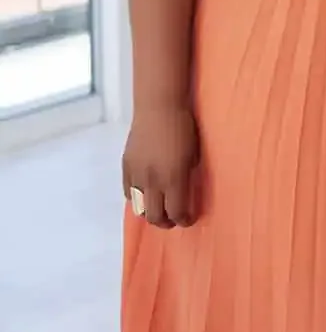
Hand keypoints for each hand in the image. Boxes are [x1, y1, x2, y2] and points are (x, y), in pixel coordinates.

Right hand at [122, 104, 201, 228]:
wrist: (159, 108)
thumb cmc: (185, 129)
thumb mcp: (194, 156)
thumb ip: (187, 178)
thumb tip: (184, 195)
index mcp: (174, 178)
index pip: (176, 212)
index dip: (184, 220)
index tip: (189, 219)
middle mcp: (153, 180)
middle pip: (154, 216)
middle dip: (165, 223)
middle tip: (174, 220)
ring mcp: (136, 175)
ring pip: (138, 208)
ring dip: (149, 212)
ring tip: (159, 210)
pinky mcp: (125, 167)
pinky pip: (129, 193)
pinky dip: (137, 198)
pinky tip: (146, 195)